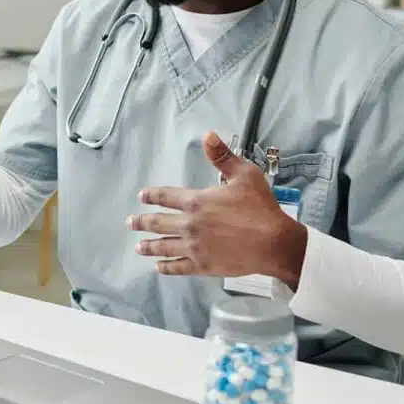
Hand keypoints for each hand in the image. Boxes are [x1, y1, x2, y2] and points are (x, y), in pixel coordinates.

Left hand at [127, 132, 307, 289]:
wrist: (274, 243)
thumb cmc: (260, 208)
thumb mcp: (244, 175)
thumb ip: (223, 156)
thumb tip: (208, 136)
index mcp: (196, 202)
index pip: (166, 197)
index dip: (152, 196)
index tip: (142, 197)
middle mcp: (189, 224)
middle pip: (158, 223)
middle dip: (142, 222)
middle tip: (130, 223)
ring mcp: (194, 247)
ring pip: (164, 246)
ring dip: (149, 246)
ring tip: (138, 247)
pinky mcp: (203, 266)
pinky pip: (179, 267)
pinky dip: (166, 267)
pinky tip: (159, 266)